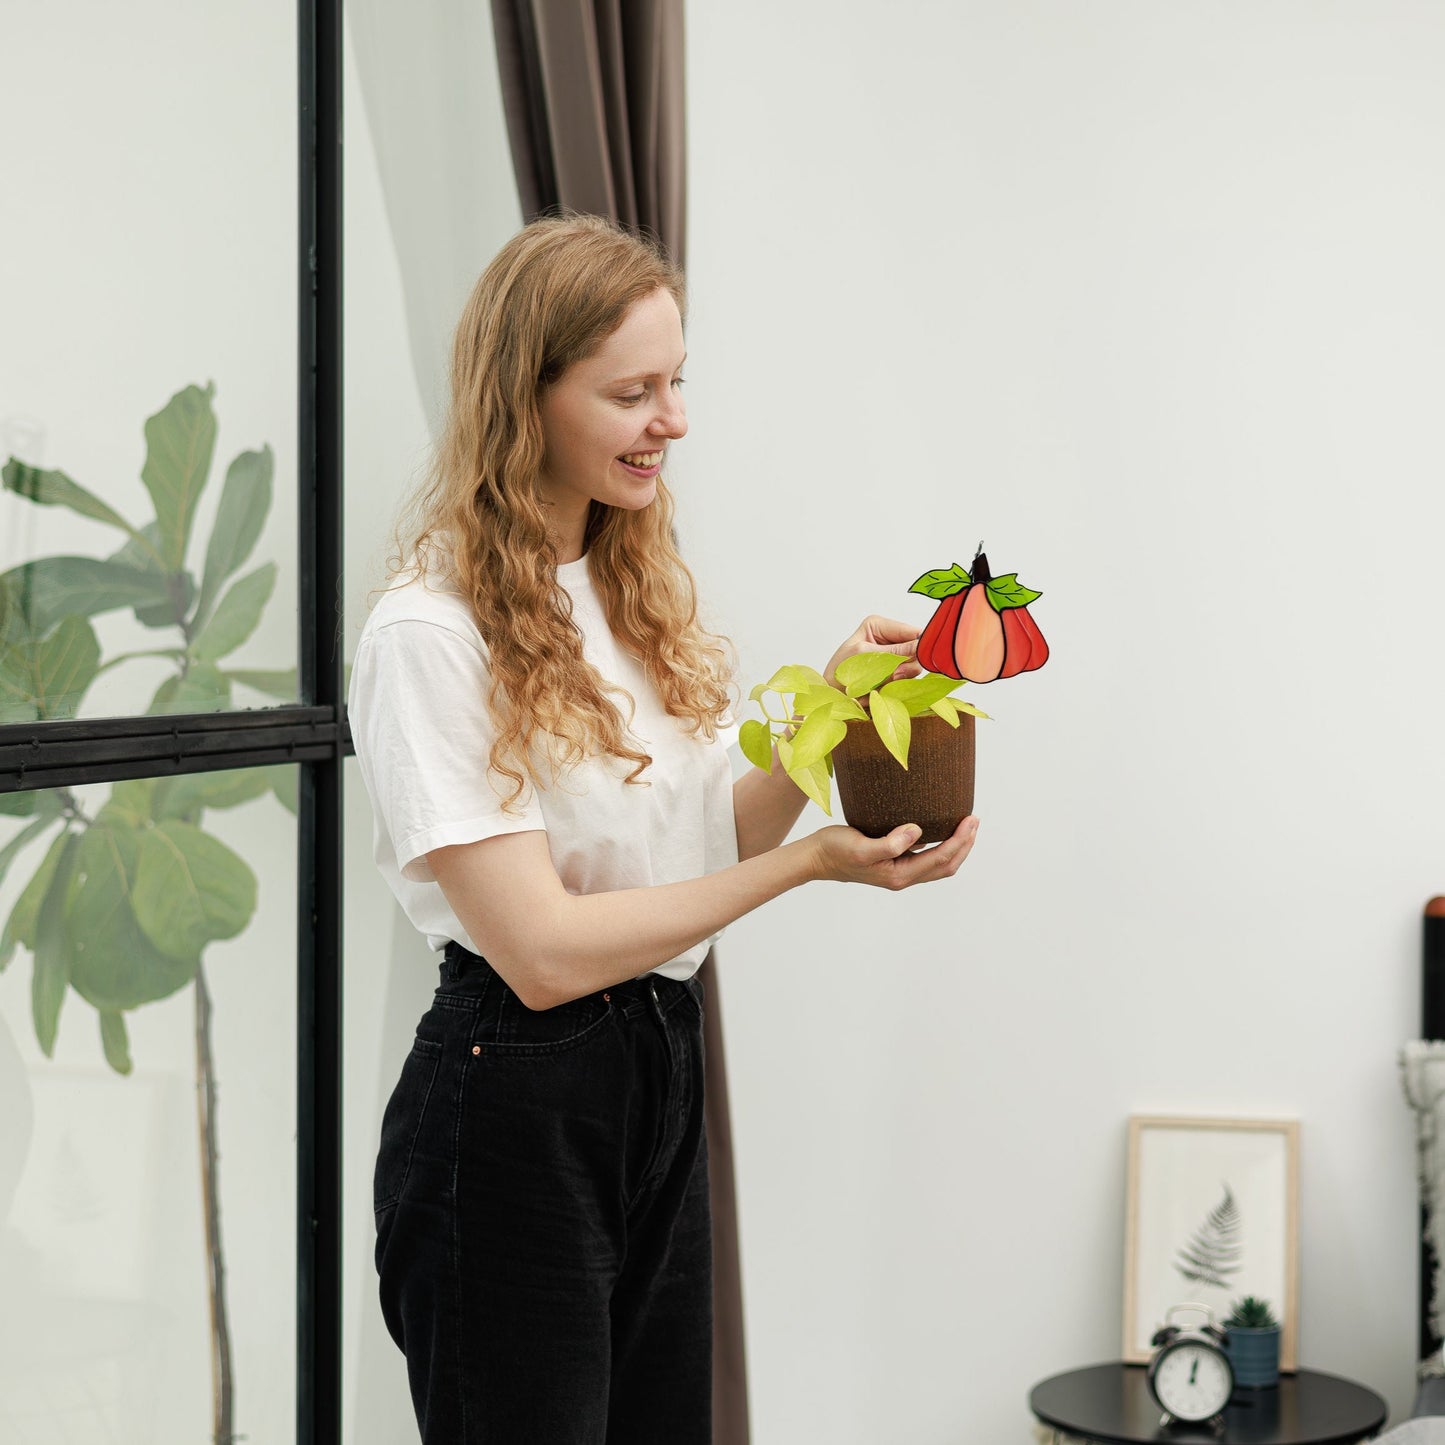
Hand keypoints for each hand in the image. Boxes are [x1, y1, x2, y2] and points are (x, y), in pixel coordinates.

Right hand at [805, 816, 979, 889]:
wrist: (816, 858)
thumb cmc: (835, 850)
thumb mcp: (861, 846)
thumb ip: (890, 843)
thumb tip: (917, 832)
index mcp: (899, 875)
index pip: (941, 858)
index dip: (960, 840)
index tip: (970, 820)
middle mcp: (903, 877)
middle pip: (946, 865)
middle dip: (964, 844)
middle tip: (974, 820)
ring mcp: (899, 871)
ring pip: (938, 863)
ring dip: (956, 846)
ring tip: (966, 826)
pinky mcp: (893, 863)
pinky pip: (926, 858)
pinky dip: (941, 846)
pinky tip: (940, 831)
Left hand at [823, 615, 922, 688]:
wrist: (831, 694)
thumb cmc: (840, 671)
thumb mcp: (865, 657)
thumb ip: (893, 653)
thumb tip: (920, 647)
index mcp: (879, 626)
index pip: (912, 631)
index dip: (919, 646)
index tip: (916, 659)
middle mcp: (889, 639)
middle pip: (916, 651)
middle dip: (906, 666)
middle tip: (893, 676)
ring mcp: (893, 658)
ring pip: (914, 667)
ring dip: (899, 678)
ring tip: (879, 684)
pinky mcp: (895, 674)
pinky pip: (906, 680)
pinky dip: (895, 687)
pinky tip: (880, 689)